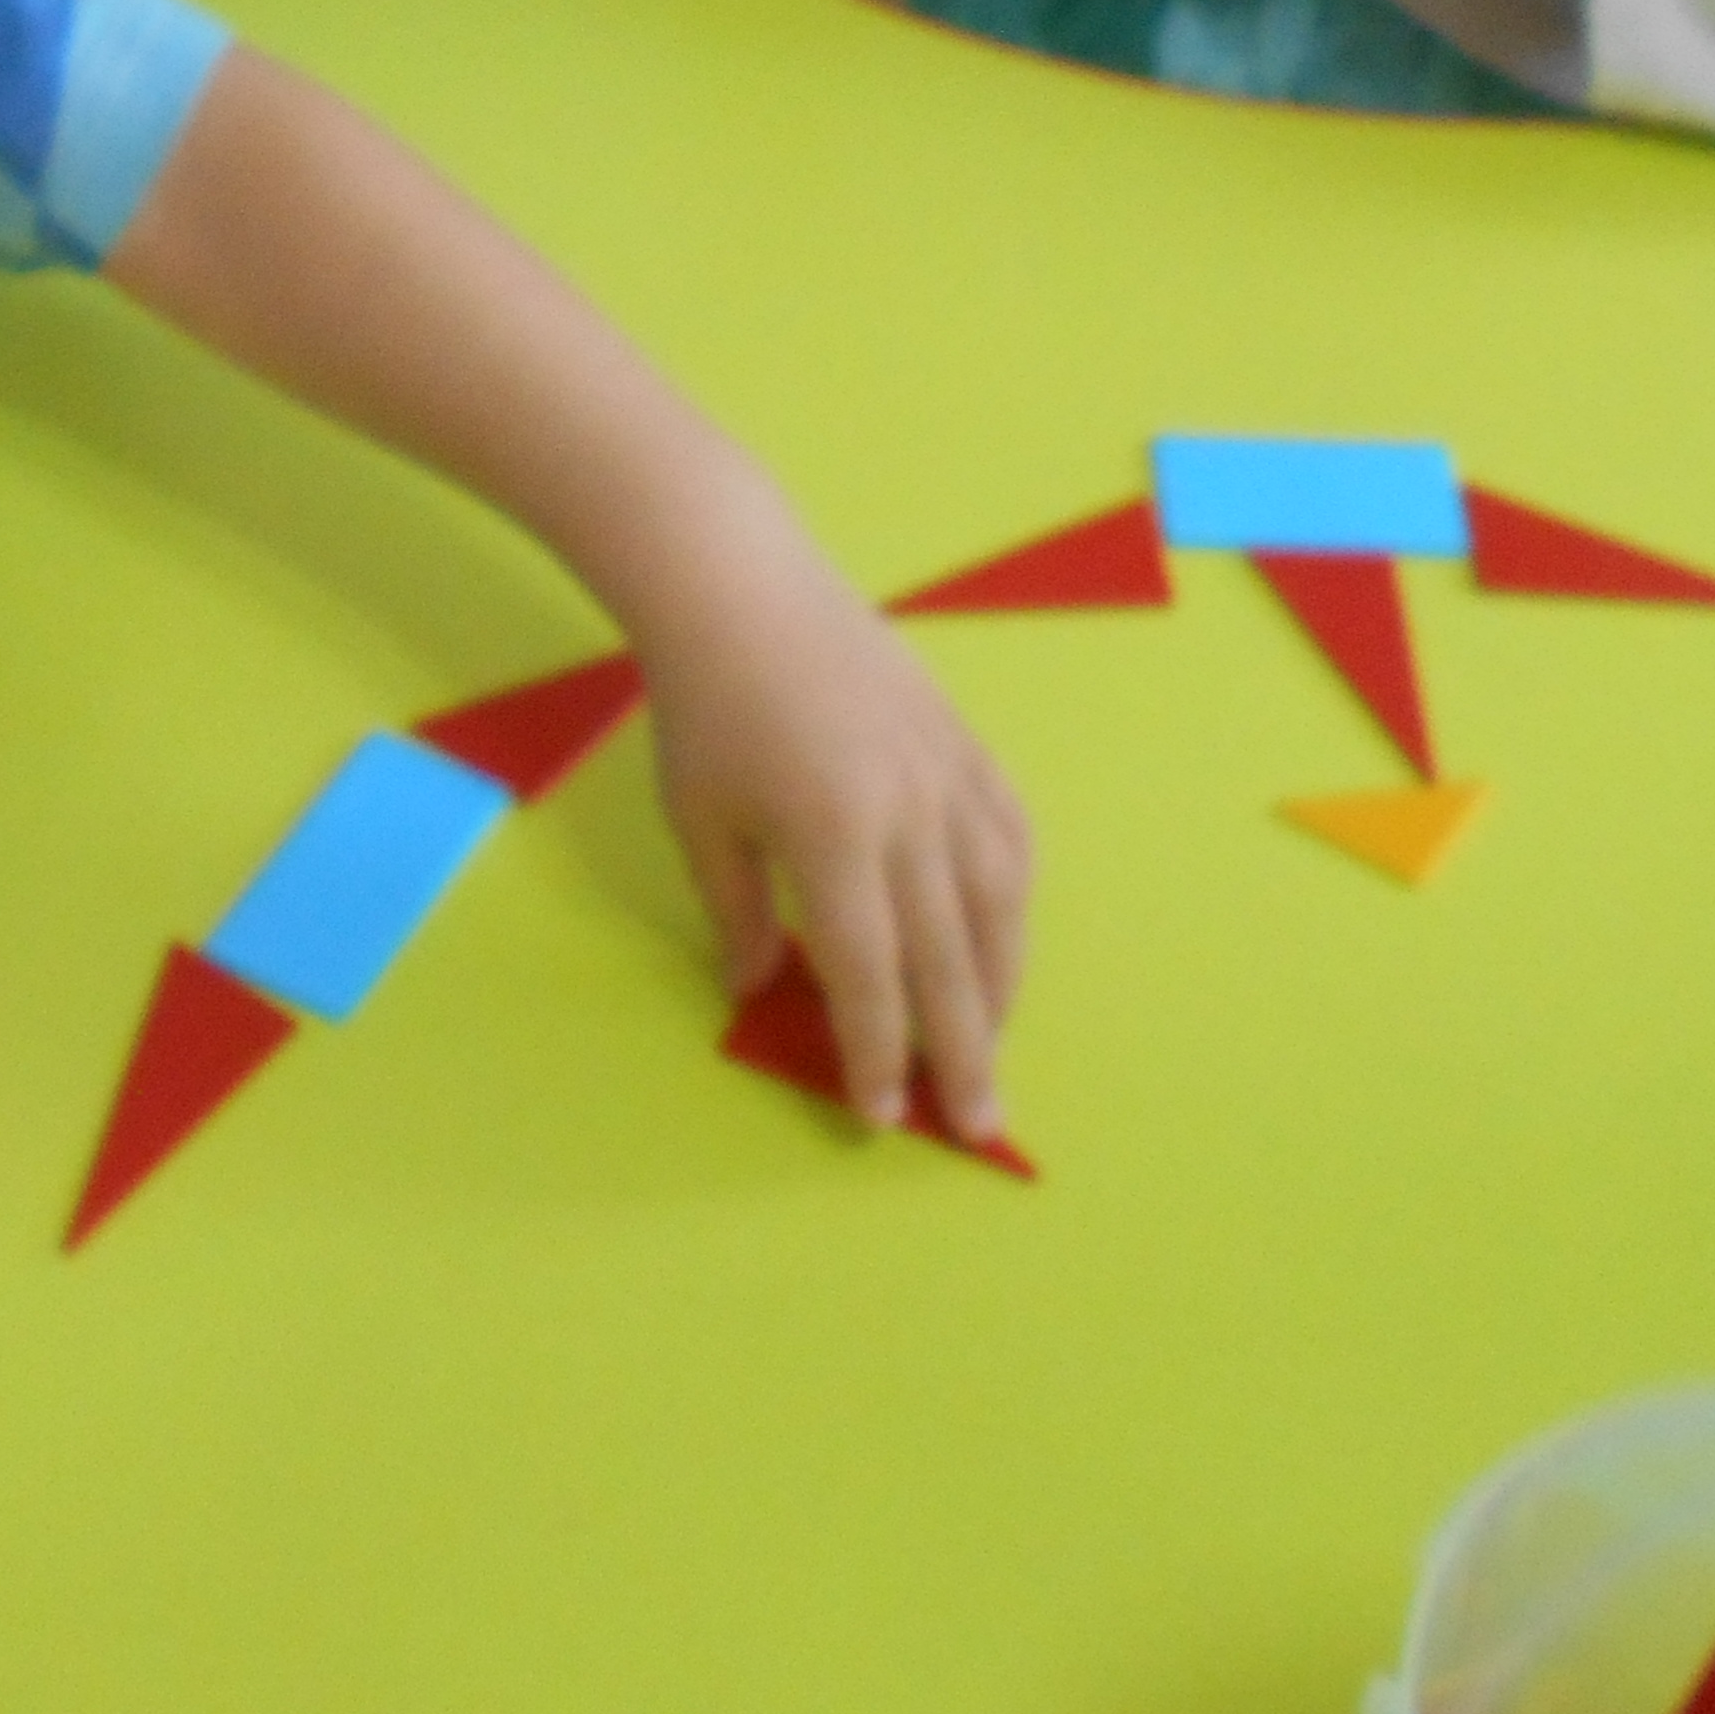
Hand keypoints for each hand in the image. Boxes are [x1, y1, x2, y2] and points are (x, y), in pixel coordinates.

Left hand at [632, 532, 1033, 1148]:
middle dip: (963, 1052)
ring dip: (1000, 986)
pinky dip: (1014, 902)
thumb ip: (738, 915)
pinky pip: (1012, 838)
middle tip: (979, 1125)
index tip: (882, 1114)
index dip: (877, 1052)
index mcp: (832, 837)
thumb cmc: (704, 707)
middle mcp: (908, 813)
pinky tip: (1004, 940)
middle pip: (948, 958)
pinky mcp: (966, 743)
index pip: (869, 974)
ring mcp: (947, 774)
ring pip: (998, 903)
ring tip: (991, 1046)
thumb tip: (762, 993)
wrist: (745, 588)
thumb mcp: (699, 822)